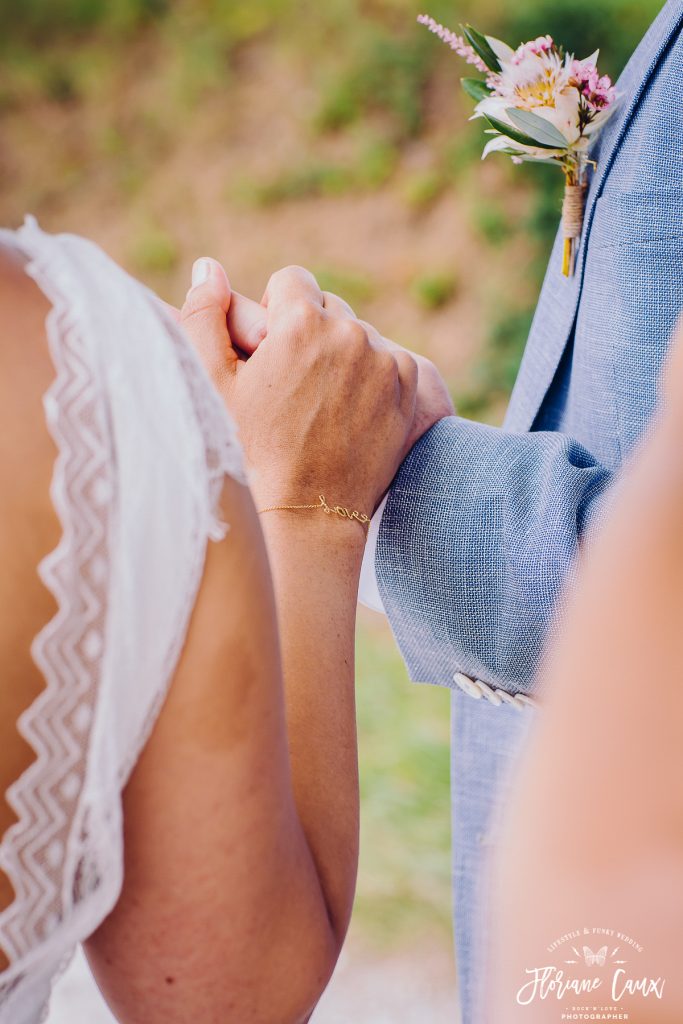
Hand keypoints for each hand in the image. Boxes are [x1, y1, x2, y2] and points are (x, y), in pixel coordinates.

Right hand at [180, 260, 417, 515]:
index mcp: (300, 321)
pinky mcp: (409, 383)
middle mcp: (349, 330)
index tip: (272, 352)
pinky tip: (350, 412)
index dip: (277, 313)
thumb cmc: (249, 451)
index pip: (292, 280)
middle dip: (311, 333)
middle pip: (329, 307)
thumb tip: (209, 266)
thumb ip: (204, 317)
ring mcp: (384, 357)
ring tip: (321, 405)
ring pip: (359, 334)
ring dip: (342, 355)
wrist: (307, 510)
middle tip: (295, 386)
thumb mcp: (211, 386)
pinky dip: (373, 375)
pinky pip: (389, 358)